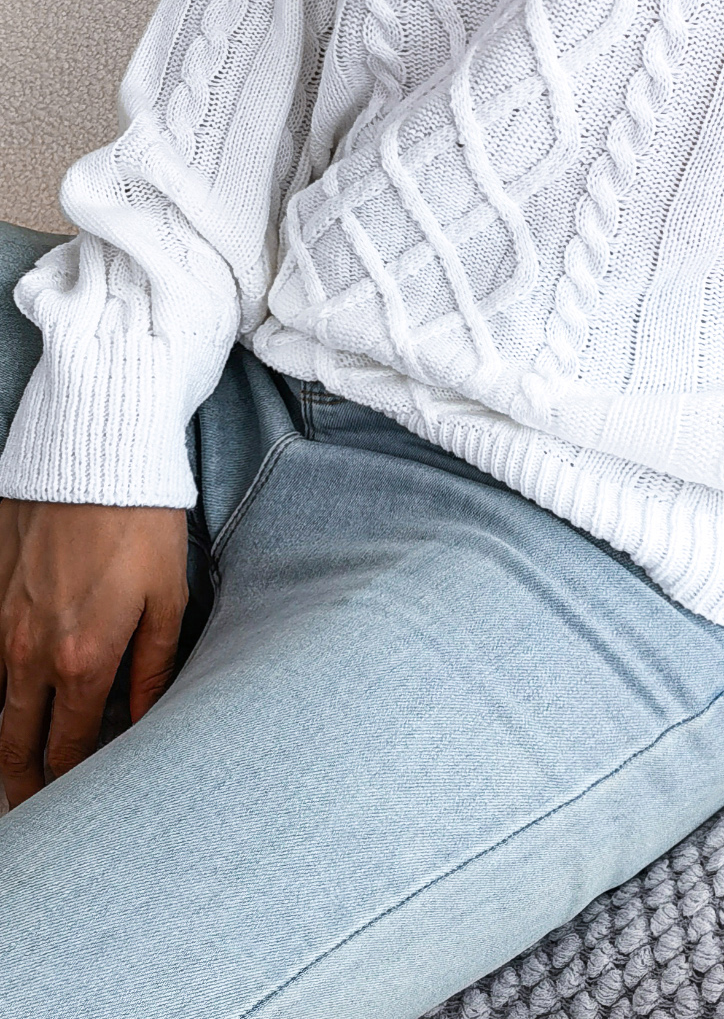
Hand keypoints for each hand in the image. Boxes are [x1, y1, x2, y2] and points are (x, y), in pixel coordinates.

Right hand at [0, 499, 187, 808]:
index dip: (70, 780)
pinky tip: (7, 694)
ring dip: (2, 736)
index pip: (67, 746)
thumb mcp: (168, 597)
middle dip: (19, 785)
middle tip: (27, 808)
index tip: (75, 802)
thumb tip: (144, 719)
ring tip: (14, 763)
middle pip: (12, 743)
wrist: (93, 453)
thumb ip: (153, 667)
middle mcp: (30, 651)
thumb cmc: (142, 522)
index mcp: (82, 659)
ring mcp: (0, 622)